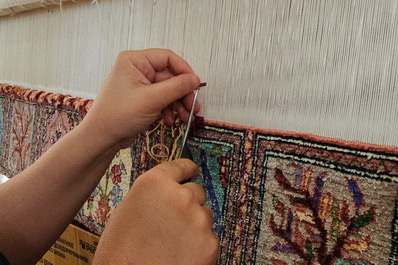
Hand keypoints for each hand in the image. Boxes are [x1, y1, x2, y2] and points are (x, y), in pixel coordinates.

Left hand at [82, 49, 200, 148]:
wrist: (102, 138)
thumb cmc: (117, 115)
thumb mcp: (152, 99)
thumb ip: (177, 87)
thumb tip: (195, 79)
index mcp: (135, 61)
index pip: (168, 58)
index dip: (184, 71)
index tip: (195, 85)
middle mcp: (137, 69)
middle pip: (170, 76)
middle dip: (183, 94)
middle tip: (193, 107)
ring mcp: (140, 85)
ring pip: (169, 90)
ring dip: (179, 105)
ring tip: (185, 118)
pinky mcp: (142, 99)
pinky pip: (162, 100)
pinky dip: (169, 110)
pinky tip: (170, 121)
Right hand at [93, 159, 219, 264]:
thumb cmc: (121, 250)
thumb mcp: (128, 208)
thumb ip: (153, 193)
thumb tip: (168, 191)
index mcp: (156, 183)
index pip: (181, 165)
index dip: (187, 169)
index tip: (191, 171)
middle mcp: (180, 196)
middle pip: (195, 191)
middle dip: (187, 203)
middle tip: (173, 221)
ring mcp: (198, 219)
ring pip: (204, 213)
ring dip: (194, 223)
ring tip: (173, 240)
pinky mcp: (210, 242)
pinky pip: (209, 236)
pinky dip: (200, 243)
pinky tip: (181, 252)